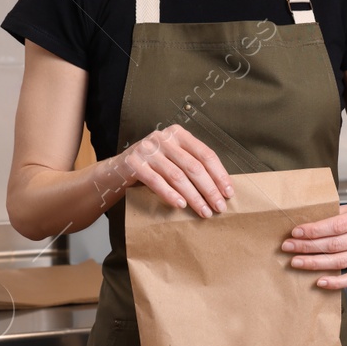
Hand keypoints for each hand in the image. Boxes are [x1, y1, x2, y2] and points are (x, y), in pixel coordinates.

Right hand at [109, 124, 232, 217]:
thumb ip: (193, 164)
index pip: (205, 154)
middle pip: (193, 166)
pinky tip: (181, 205)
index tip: (229, 192)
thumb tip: (222, 187)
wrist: (118, 169)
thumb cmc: (154, 166)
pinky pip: (156, 181)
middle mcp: (164, 138)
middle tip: (219, 207)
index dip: (219, 174)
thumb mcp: (174, 158)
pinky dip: (170, 194)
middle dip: (209, 189)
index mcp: (179, 134)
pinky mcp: (133, 163)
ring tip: (204, 211)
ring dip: (193, 196)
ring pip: (177, 176)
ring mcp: (147, 149)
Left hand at [282, 200, 346, 289]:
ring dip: (315, 263)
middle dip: (309, 246)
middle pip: (336, 244)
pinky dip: (336, 282)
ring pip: (341, 262)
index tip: (296, 232)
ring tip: (297, 262)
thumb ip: (335, 215)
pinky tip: (319, 281)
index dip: (315, 230)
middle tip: (288, 247)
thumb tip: (306, 227)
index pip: (337, 226)